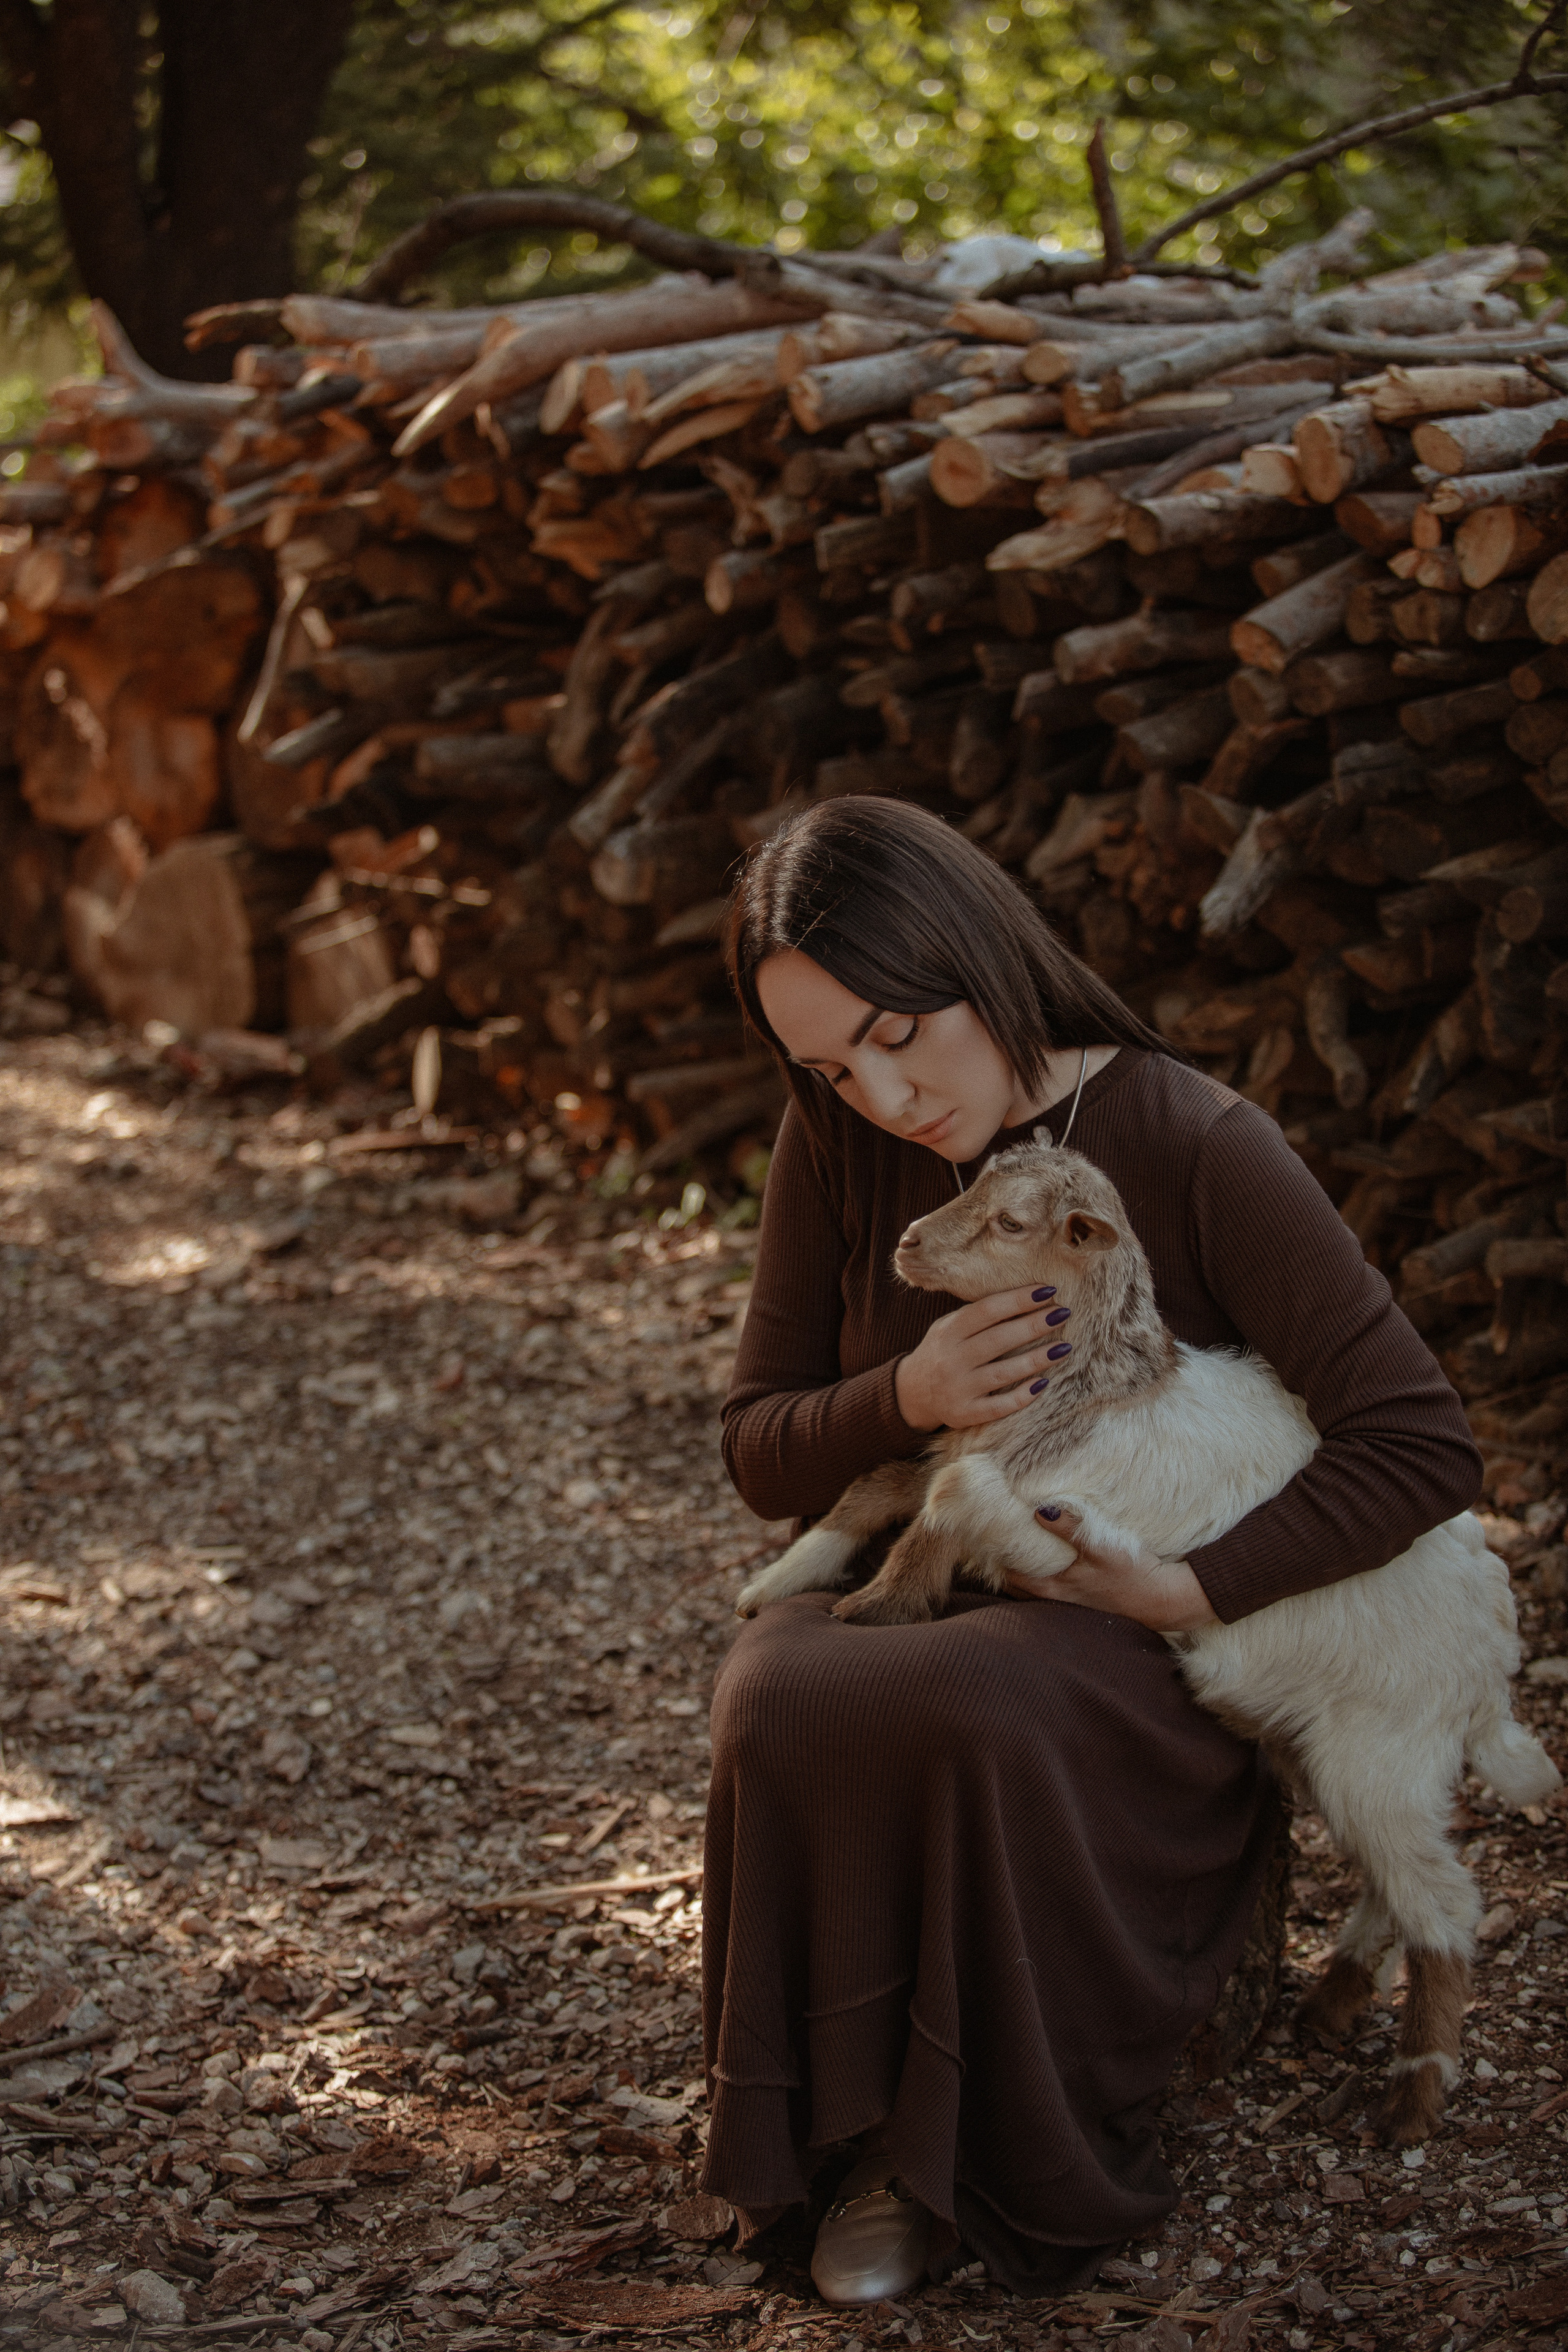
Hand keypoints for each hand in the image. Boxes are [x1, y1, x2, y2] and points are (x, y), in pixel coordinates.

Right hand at [894, 1285, 1073, 1431]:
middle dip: (1034, 1325)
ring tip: (1064, 1348)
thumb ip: (978, 1315)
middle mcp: (951, 1359)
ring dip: (1037, 1359)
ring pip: (1003, 1373)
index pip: (987, 1310)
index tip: (1048, 1291)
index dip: (1018, 1299)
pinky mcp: (964, 1414)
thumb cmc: (942, 1351)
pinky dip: (1022, 1396)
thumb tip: (1027, 1298)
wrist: (911, 1392)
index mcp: (949, 1331)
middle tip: (1063, 1314)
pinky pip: (998, 1406)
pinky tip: (1044, 1383)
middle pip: (998, 1339)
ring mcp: (957, 1388)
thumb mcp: (949, 1327)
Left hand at [1004, 1503, 1219, 1631]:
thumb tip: (1039, 1511)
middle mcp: (1057, 1599)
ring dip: (1021, 1573)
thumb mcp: (1102, 1547)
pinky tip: (1045, 1563)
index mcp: (1055, 1588)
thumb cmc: (1133, 1574)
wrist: (1165, 1599)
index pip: (1010, 1575)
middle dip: (1003, 1566)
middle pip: (1017, 1585)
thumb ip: (1070, 1529)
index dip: (995, 1557)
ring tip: (1010, 1551)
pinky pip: (1051, 1590)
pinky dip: (1040, 1578)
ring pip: (1033, 1590)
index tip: (983, 1536)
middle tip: (990, 1542)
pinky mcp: (1085, 1600)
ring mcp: (1071, 1602)